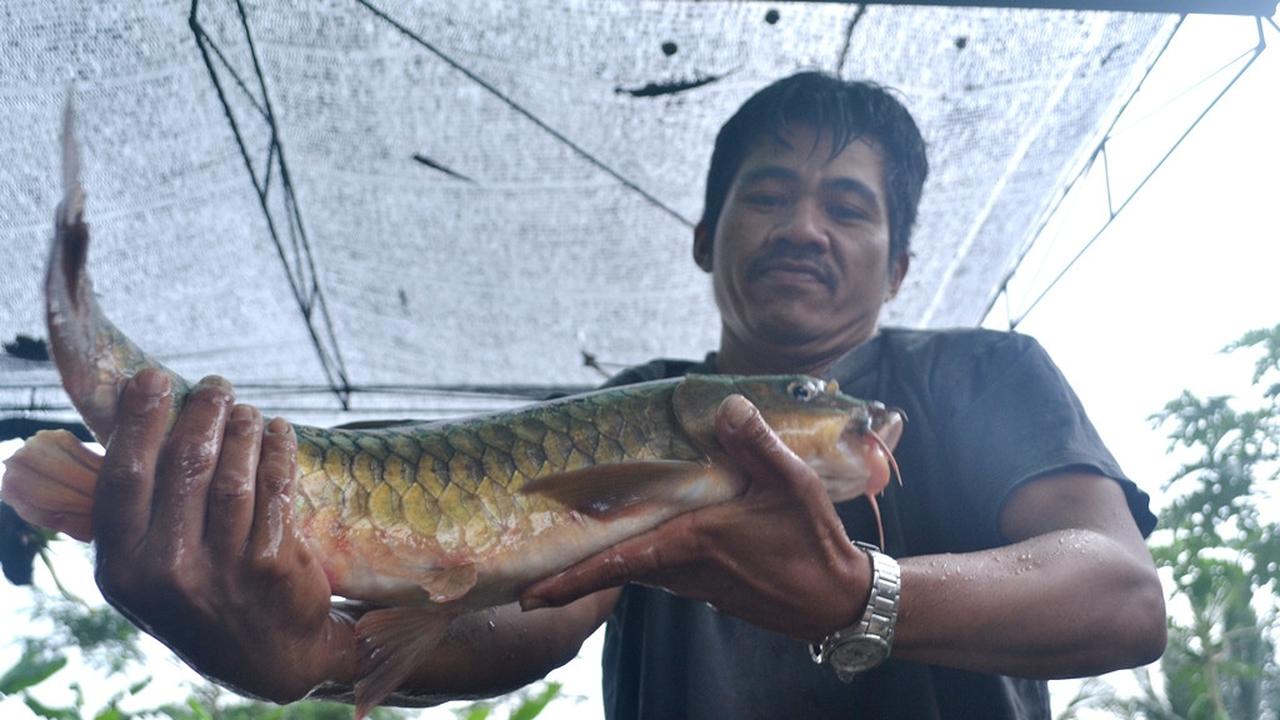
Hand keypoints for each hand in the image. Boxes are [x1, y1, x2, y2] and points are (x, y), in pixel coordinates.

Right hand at [92, 369, 357, 701]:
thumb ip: (134, 516)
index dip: (138, 421)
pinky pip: (274, 491)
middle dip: (201, 414)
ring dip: (242, 429)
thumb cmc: (200, 598)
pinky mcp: (271, 565)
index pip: (124, 477)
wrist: (268, 655)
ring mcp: (222, 569)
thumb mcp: (145, 574)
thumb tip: (133, 428)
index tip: (152, 379)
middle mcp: (166, 570)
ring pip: (232, 475)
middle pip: (183, 467)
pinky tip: (279, 433)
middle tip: (215, 386)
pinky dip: (278, 453)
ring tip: (246, 409)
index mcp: (122, 566)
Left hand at [520, 394, 871, 641]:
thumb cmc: (814, 543)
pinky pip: (667, 571)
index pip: (618, 562)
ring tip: (576, 553)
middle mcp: (687, 570)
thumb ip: (756, 443)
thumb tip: (728, 404)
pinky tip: (648, 536)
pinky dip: (645, 558)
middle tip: (533, 581)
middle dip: (577, 573)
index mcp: (694, 542)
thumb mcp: (791, 484)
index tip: (532, 595)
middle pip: (620, 566)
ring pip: (643, 568)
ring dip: (611, 563)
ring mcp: (698, 585)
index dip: (571, 579)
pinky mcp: (712, 590)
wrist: (838, 601)